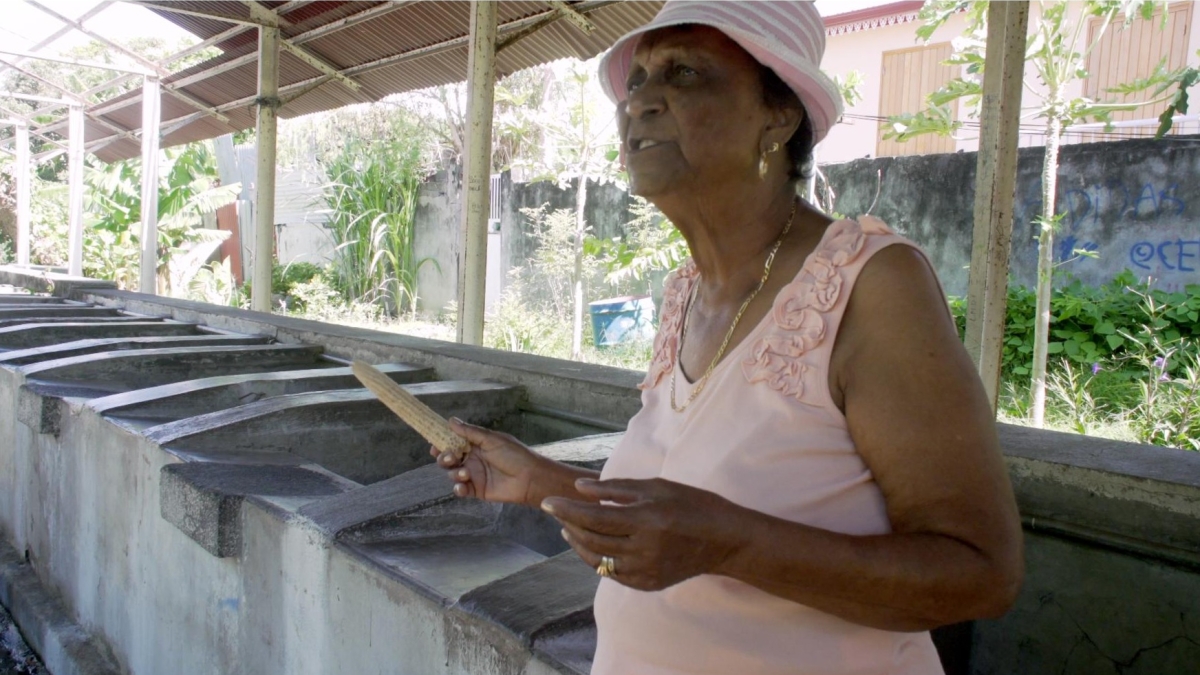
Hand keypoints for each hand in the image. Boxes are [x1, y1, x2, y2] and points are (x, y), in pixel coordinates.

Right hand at [430, 418, 545, 505]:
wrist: (529, 478)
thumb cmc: (514, 455)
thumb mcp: (492, 440)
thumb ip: (470, 432)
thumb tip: (451, 421)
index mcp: (475, 445)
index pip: (453, 442)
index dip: (442, 442)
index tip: (433, 443)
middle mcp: (472, 459)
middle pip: (449, 459)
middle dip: (444, 457)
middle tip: (449, 457)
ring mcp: (473, 475)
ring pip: (452, 474)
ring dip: (454, 472)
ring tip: (465, 472)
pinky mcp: (476, 490)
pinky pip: (461, 490)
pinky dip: (458, 488)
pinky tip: (462, 486)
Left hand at [543, 478, 749, 591]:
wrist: (723, 540)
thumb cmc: (692, 504)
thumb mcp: (656, 487)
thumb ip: (615, 489)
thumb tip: (579, 488)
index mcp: (645, 521)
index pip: (593, 517)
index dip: (566, 509)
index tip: (546, 502)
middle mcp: (643, 550)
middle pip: (591, 540)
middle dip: (569, 525)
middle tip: (557, 512)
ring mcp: (645, 571)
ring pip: (597, 561)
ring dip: (578, 544)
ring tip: (568, 528)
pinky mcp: (647, 584)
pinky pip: (612, 574)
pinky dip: (597, 559)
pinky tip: (592, 545)